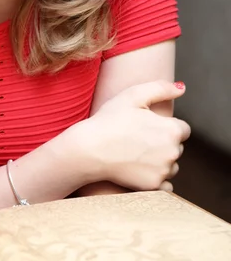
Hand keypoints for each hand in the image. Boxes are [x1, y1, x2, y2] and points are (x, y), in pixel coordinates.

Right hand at [72, 80, 190, 191]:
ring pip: (171, 165)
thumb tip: (182, 88)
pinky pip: (165, 184)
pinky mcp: (153, 186)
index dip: (166, 125)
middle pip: (178, 147)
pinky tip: (139, 168)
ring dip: (161, 160)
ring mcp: (163, 172)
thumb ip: (161, 88)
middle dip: (164, 142)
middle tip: (140, 137)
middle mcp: (172, 153)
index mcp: (171, 130)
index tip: (148, 125)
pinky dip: (156, 178)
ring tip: (137, 153)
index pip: (183, 129)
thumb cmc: (110, 119)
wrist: (89, 149)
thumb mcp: (133, 95)